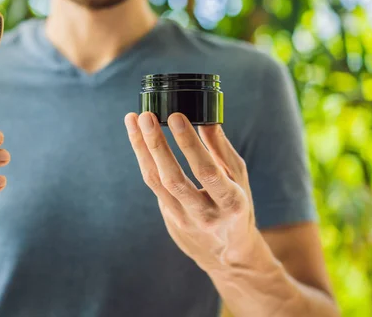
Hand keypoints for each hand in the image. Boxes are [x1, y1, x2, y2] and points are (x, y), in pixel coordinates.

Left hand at [124, 111, 260, 273]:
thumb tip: (206, 118)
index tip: (176, 117)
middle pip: (173, 179)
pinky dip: (144, 159)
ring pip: (155, 181)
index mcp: (231, 203)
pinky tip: (138, 138)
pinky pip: (152, 184)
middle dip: (156, 145)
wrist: (227, 255)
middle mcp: (204, 215)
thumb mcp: (239, 180)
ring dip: (141, 149)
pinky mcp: (168, 217)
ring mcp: (182, 219)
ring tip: (133, 120)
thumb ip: (222, 150)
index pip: (206, 171)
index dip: (189, 145)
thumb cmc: (237, 208)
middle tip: (145, 117)